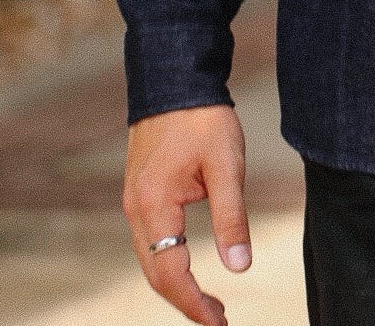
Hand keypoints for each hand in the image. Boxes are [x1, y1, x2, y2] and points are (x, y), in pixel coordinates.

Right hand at [123, 105, 250, 324]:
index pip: (170, 273)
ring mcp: (134, 199)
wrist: (174, 74)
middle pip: (154, 272)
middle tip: (218, 318)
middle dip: (185, 301)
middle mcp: (135, 208)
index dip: (194, 305)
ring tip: (208, 302)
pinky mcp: (140, 190)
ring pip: (149, 257)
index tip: (219, 323)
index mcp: (153, 205)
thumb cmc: (203, 117)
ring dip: (175, 283)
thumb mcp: (226, 165)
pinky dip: (167, 260)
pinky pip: (149, 239)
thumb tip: (240, 267)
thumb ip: (232, 218)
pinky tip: (188, 264)